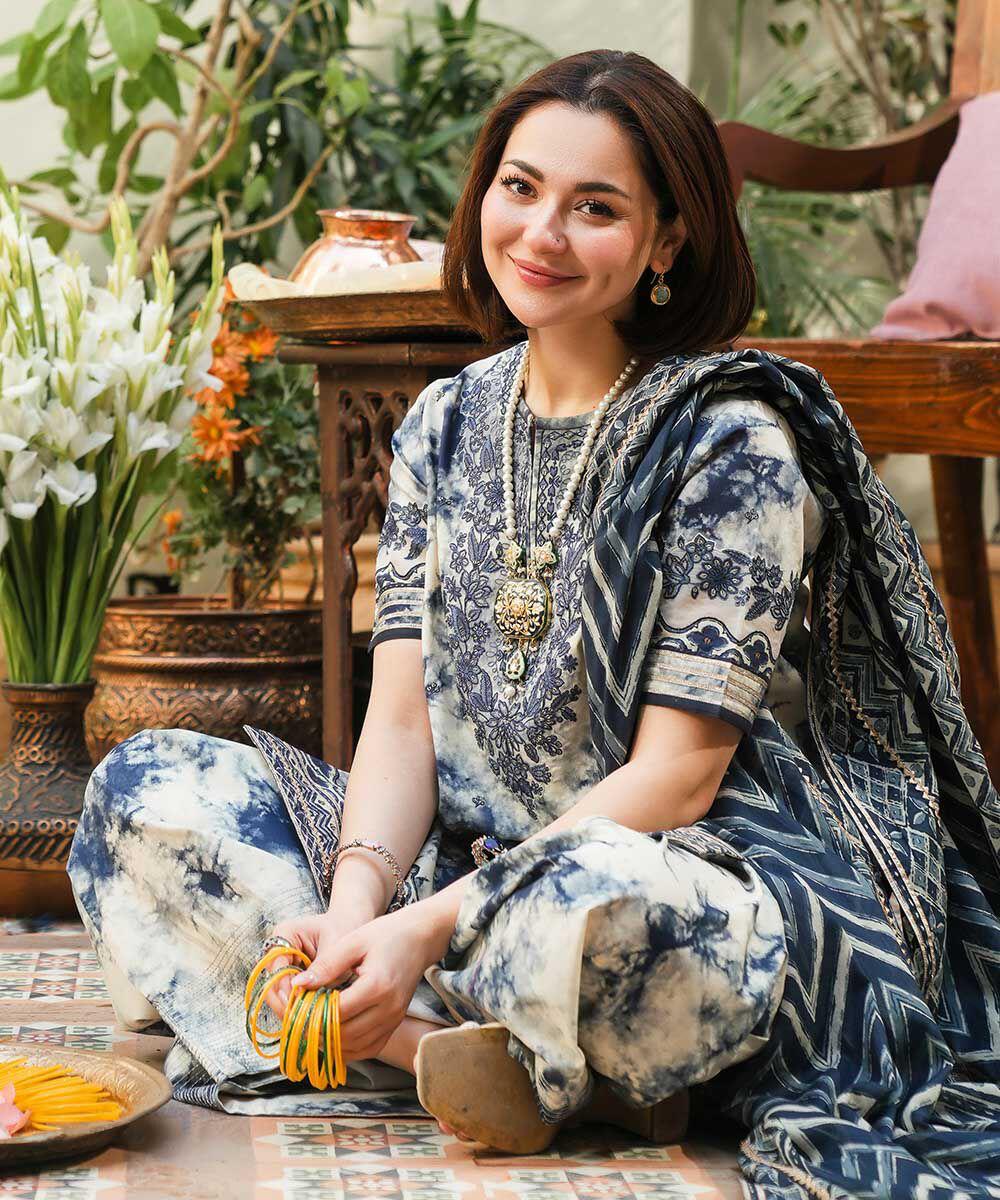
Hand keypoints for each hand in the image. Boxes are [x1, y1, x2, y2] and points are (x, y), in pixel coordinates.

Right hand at [260, 905, 371, 1018]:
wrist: (350, 925)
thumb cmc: (344, 928)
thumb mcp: (336, 944)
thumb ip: (323, 967)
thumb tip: (310, 995)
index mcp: (284, 933)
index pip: (277, 966)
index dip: (285, 989)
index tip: (297, 1006)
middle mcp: (277, 950)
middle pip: (271, 983)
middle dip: (285, 1003)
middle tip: (299, 1022)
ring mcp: (281, 965)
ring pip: (277, 994)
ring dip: (291, 1008)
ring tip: (306, 1023)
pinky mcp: (290, 977)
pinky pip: (288, 997)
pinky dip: (298, 1007)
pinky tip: (309, 1019)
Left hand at [288, 902, 438, 1063]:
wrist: (421, 937)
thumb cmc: (387, 934)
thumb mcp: (353, 941)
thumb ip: (326, 965)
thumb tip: (297, 986)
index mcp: (377, 986)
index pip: (336, 1012)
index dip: (311, 1013)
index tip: (293, 1006)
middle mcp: (388, 1009)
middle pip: (344, 1035)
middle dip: (316, 1031)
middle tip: (298, 1019)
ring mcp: (394, 1020)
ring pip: (354, 1047)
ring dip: (329, 1042)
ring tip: (311, 1026)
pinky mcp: (395, 1024)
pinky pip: (368, 1049)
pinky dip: (347, 1048)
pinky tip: (333, 1035)